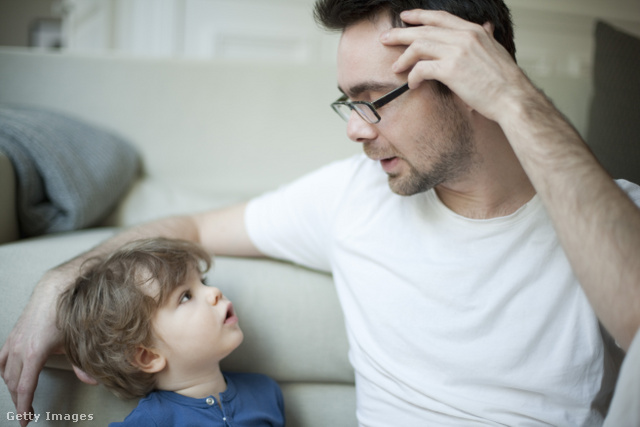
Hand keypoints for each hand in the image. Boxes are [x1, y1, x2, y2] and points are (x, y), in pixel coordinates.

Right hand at [0, 272, 96, 426]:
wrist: (54, 290)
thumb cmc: (66, 314)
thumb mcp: (76, 342)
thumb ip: (83, 365)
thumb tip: (93, 381)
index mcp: (33, 354)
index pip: (25, 388)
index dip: (24, 407)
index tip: (24, 421)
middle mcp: (19, 349)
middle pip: (14, 384)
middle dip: (19, 401)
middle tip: (25, 414)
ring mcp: (13, 342)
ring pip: (6, 373)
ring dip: (12, 388)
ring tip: (20, 399)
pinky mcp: (12, 336)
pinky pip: (2, 360)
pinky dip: (4, 372)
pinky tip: (8, 377)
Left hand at [380, 9, 537, 123]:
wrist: (513, 98)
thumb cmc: (504, 81)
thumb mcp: (496, 51)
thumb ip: (486, 39)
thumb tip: (487, 29)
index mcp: (474, 31)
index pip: (440, 17)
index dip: (420, 16)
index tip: (405, 18)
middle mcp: (464, 37)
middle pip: (424, 29)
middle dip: (401, 34)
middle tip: (385, 38)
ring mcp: (457, 51)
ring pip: (419, 46)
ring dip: (403, 58)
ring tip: (395, 67)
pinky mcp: (451, 69)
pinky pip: (421, 68)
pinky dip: (412, 76)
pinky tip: (411, 84)